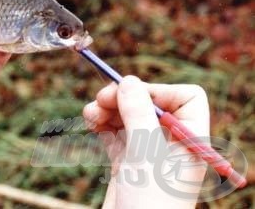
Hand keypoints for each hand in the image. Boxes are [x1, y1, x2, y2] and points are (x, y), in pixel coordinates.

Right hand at [83, 76, 208, 207]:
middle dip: (123, 98)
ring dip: (106, 110)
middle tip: (101, 98)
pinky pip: (114, 132)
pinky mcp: (126, 162)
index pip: (185, 98)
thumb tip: (128, 81)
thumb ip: (138, 112)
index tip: (134, 96)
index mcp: (189, 140)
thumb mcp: (146, 151)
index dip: (160, 91)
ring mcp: (147, 153)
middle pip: (148, 103)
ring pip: (127, 116)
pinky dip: (101, 124)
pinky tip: (89, 122)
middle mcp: (169, 144)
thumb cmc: (151, 201)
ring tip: (89, 113)